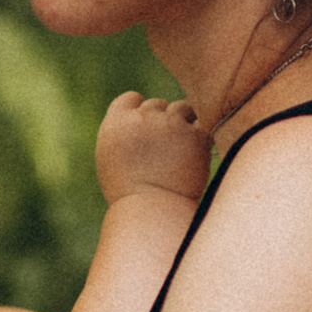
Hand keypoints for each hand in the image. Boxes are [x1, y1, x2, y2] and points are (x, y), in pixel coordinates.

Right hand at [95, 89, 208, 207]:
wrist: (154, 212)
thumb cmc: (129, 192)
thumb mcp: (111, 157)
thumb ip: (123, 131)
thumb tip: (140, 113)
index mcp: (117, 122)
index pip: (131, 99)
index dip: (137, 114)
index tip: (141, 134)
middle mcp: (143, 118)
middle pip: (156, 105)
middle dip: (160, 122)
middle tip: (161, 150)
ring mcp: (171, 124)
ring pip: (181, 109)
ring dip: (182, 124)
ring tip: (179, 150)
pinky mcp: (196, 135)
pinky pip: (201, 125)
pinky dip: (199, 137)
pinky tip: (193, 155)